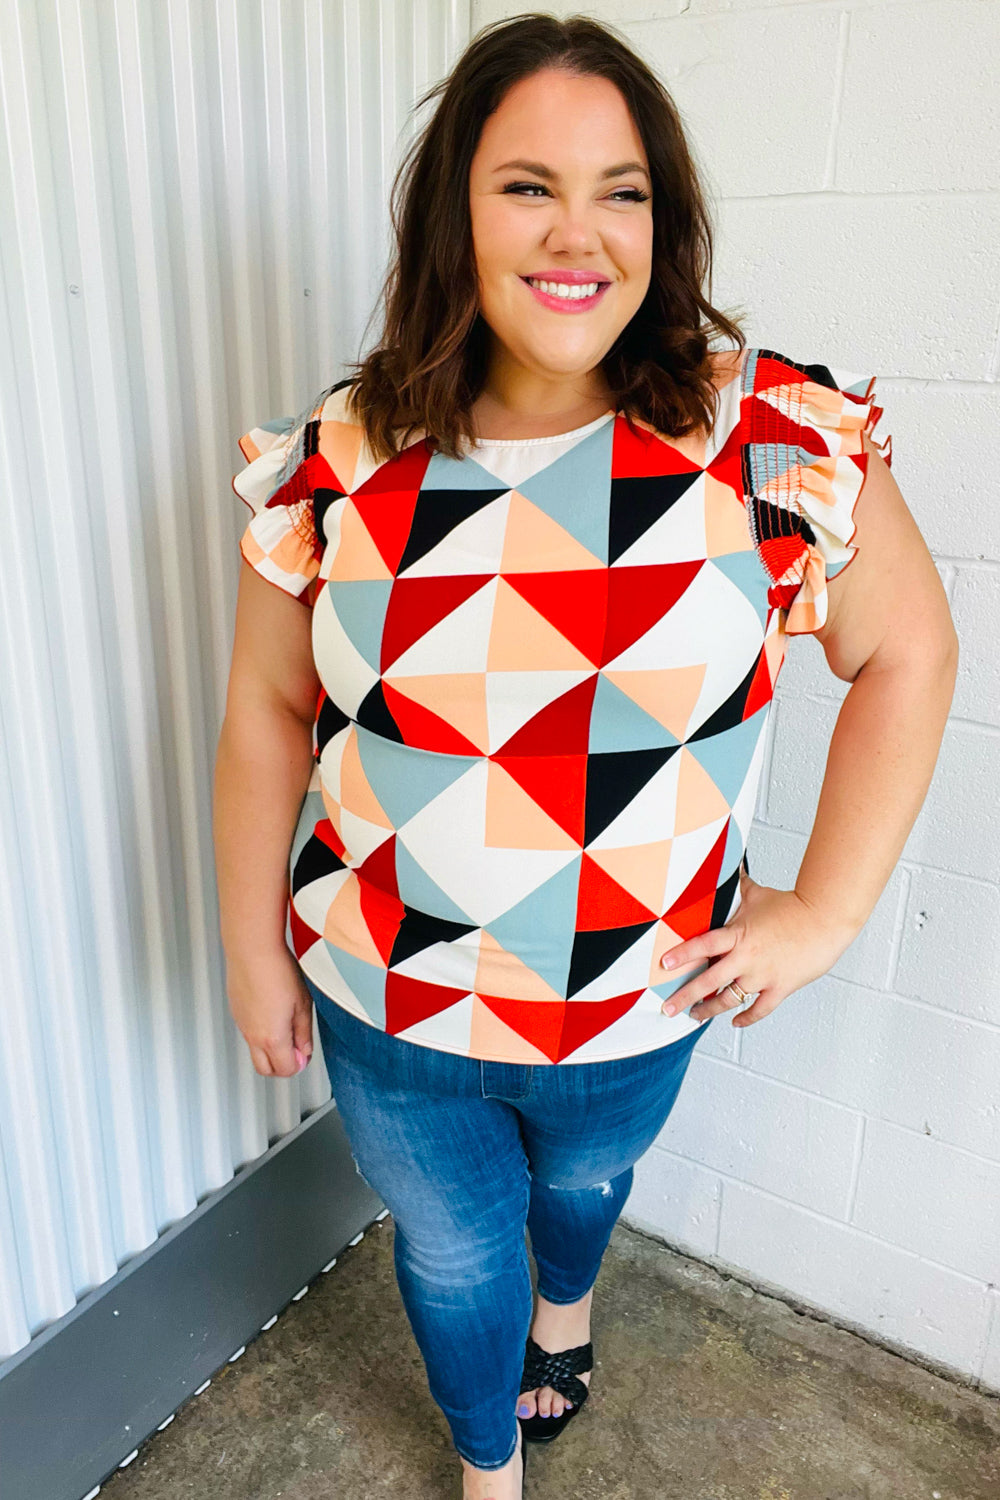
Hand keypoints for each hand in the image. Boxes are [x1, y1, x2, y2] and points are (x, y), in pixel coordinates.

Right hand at [224, 945, 315, 1075]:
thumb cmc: (278, 971)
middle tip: (295, 1049)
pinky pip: (248, 1033)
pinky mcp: (236, 1012)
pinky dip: (260, 1034)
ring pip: (255, 1052)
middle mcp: (253, 1036)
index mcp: (272, 1038)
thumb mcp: (302, 1003)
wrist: (252, 950)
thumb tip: (304, 1051)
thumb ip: (303, 1032)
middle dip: (282, 1066)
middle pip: (265, 1069)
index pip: (286, 1069)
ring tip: (285, 1026)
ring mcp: (242, 1025)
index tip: (305, 1052)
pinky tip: (271, 1012)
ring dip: (270, 1049)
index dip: (299, 1064)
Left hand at [657, 870, 858, 1027]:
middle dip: (685, 997)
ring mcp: (763, 976)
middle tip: (668, 1008)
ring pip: (730, 1000)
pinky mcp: (780, 988)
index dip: (682, 955)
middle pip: (709, 982)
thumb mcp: (758, 894)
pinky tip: (735, 1021)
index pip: (703, 945)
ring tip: (696, 1016)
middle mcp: (747, 958)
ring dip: (710, 1010)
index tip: (664, 966)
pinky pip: (759, 1010)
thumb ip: (738, 886)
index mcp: (738, 934)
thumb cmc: (793, 906)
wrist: (825, 919)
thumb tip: (728, 866)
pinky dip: (746, 1018)